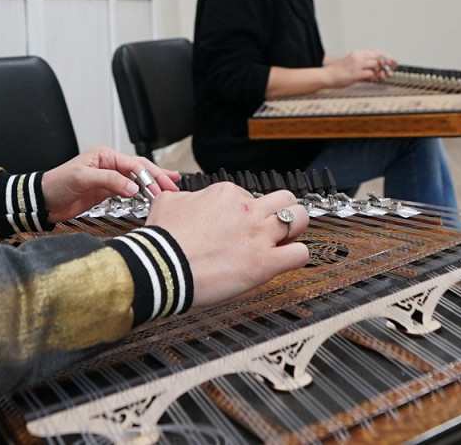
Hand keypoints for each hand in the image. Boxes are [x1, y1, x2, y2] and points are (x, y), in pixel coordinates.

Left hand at [42, 146, 180, 223]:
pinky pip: (129, 190)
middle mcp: (108, 164)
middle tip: (173, 185)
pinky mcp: (106, 192)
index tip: (160, 187)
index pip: (133, 164)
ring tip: (170, 187)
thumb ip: (108, 181)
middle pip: (139, 169)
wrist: (43, 200)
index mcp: (104, 155)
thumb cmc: (57, 183)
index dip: (148, 175)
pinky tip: (151, 194)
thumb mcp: (82, 178)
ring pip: (137, 179)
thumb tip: (132, 186)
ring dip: (153, 184)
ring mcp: (108, 178)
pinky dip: (142, 192)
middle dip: (157, 177)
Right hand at [147, 184, 308, 307]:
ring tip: (286, 240)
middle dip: (283, 210)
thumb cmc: (162, 241)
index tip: (241, 223)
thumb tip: (187, 198)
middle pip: (285, 199)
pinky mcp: (264, 263)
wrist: (161, 267)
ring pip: (300, 218)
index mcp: (225, 194)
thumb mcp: (167, 201)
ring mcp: (258, 235)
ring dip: (296, 229)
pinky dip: (297, 256)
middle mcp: (246, 210)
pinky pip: (299, 254)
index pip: (250, 195)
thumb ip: (185, 196)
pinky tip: (285, 260)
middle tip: (275, 225)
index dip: (249, 211)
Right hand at [322, 49, 396, 87]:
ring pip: (376, 65)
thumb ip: (364, 66)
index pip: (376, 52)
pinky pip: (370, 74)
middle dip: (386, 65)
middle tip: (388, 72)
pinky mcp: (355, 74)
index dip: (387, 57)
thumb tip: (379, 72)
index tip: (393, 62)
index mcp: (357, 54)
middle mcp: (358, 57)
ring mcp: (357, 65)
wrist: (326, 75)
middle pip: (379, 57)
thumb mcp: (352, 64)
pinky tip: (370, 79)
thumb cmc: (338, 72)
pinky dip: (374, 77)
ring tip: (375, 77)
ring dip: (379, 72)